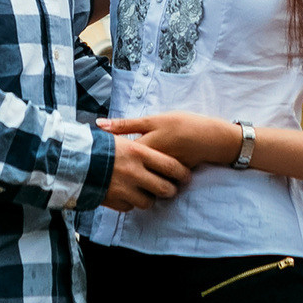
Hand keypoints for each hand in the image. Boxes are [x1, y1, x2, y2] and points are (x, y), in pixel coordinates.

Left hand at [98, 113, 239, 169]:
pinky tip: (134, 181)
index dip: (102, 157)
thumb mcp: (154, 120)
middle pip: (122, 172)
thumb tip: (99, 124)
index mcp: (142, 147)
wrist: (211, 139)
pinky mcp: (167, 180)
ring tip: (112, 178)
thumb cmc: (182, 124)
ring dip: (125, 179)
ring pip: (135, 180)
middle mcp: (147, 164)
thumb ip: (126, 124)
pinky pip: (150, 182)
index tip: (91, 157)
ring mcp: (157, 175)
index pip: (115, 156)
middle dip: (111, 173)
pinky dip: (142, 181)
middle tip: (98, 171)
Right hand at [101, 136, 190, 211]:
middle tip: (170, 188)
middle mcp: (134, 172)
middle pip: (165, 188)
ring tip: (146, 192)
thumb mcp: (118, 139)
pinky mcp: (114, 201)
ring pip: (149, 202)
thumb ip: (138, 147)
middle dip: (170, 190)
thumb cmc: (97, 146)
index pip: (170, 166)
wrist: (71, 160)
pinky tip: (126, 194)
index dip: (182, 174)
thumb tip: (153, 145)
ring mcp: (124, 189)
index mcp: (138, 153)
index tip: (186, 176)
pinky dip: (130, 202)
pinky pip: (130, 207)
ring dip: (149, 198)